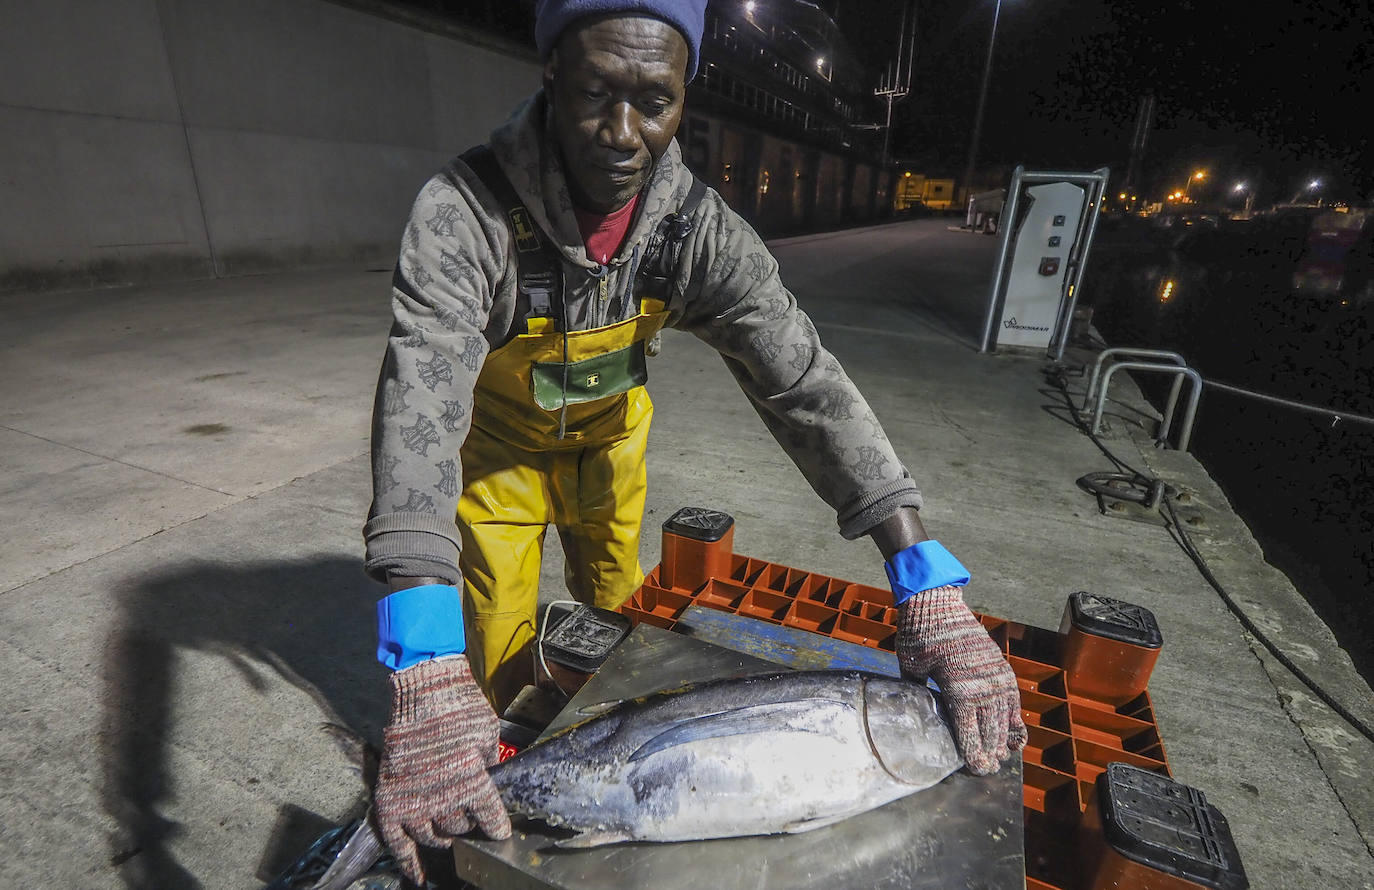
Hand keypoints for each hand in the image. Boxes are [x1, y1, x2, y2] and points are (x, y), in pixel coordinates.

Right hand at [374, 656, 511, 884]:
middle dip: (469, 824)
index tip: (500, 833)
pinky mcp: (390, 797)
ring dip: (444, 836)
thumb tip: (493, 783)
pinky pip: (396, 840)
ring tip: (449, 832)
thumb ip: (490, 763)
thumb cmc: (460, 706)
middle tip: (471, 817)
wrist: (422, 688)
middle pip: (460, 828)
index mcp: (472, 779)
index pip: (490, 818)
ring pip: (432, 837)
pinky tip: (416, 875)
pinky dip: (406, 860)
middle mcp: (443, 795)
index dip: (497, 828)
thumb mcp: (488, 734)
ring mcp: (413, 798)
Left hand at [895, 585, 1026, 773]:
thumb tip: (914, 712)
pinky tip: (1014, 734)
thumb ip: (916, 691)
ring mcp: (995, 676)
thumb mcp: (911, 666)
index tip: (977, 769)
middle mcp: (983, 685)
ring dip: (1003, 739)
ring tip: (1000, 756)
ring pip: (1005, 718)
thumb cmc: (920, 635)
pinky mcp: (1002, 668)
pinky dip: (1015, 718)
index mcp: (958, 689)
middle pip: (990, 730)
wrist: (938, 603)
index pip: (969, 731)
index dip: (973, 754)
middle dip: (989, 753)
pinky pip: (1013, 700)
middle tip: (986, 770)